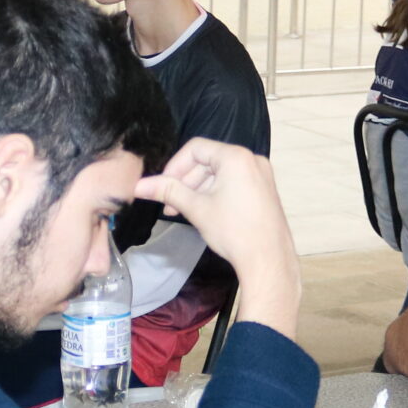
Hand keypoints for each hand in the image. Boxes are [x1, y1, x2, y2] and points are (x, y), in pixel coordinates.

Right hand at [134, 139, 300, 330]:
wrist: (268, 259)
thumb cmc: (233, 231)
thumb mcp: (196, 209)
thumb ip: (168, 191)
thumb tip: (139, 185)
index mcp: (236, 157)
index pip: (195, 148)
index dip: (174, 166)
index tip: (162, 187)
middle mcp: (251, 159)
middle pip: (208, 160)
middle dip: (185, 181)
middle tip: (169, 205)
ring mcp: (260, 174)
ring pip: (219, 173)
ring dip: (198, 189)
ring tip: (183, 212)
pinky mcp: (264, 189)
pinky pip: (233, 182)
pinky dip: (215, 193)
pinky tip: (203, 212)